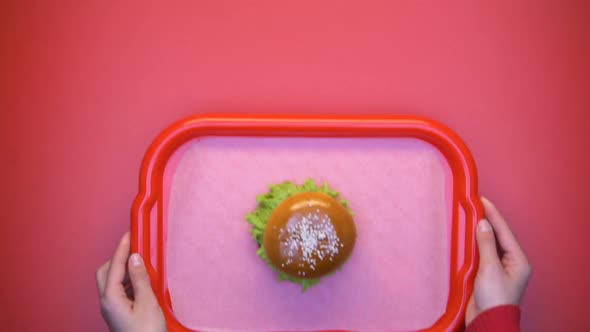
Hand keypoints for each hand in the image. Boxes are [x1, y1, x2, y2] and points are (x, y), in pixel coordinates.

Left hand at [96, 232, 166, 331]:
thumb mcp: (147, 303)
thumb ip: (140, 278)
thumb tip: (134, 258)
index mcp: (111, 298)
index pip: (115, 265)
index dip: (122, 248)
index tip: (130, 233)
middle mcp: (107, 302)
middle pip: (106, 272)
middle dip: (118, 257)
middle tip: (134, 247)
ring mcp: (112, 309)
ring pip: (112, 282)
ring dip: (124, 269)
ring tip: (141, 263)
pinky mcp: (119, 314)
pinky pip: (119, 290)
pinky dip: (128, 281)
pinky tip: (142, 281)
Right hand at [465, 197, 531, 324]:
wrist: (487, 321)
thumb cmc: (494, 299)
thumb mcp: (490, 269)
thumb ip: (486, 245)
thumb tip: (484, 224)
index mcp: (518, 260)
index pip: (504, 231)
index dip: (493, 214)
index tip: (482, 200)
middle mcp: (511, 263)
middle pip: (498, 236)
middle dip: (487, 220)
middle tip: (475, 204)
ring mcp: (499, 269)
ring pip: (489, 244)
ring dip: (480, 231)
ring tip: (470, 215)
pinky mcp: (487, 275)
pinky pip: (482, 253)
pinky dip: (474, 243)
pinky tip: (467, 236)